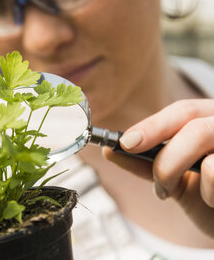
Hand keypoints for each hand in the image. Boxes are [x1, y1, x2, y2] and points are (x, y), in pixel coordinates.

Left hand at [102, 99, 213, 237]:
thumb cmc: (210, 200)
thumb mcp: (176, 179)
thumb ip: (147, 163)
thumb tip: (110, 150)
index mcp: (212, 120)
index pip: (183, 111)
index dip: (152, 126)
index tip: (125, 143)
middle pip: (193, 125)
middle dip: (166, 157)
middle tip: (158, 183)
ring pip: (204, 141)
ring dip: (183, 174)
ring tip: (184, 195)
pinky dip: (208, 192)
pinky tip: (212, 201)